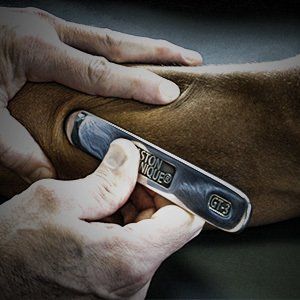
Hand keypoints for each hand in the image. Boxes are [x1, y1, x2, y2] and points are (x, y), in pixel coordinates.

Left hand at [0, 7, 201, 183]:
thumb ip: (15, 146)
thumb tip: (47, 175)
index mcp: (33, 49)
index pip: (99, 72)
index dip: (137, 84)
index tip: (169, 94)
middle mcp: (47, 30)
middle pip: (116, 43)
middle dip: (158, 53)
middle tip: (191, 62)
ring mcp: (47, 24)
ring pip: (108, 37)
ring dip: (144, 48)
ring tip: (174, 57)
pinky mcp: (45, 27)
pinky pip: (93, 38)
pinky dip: (120, 49)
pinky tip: (133, 58)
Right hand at [0, 139, 203, 298]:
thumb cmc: (15, 251)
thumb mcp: (57, 202)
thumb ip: (105, 179)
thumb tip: (130, 155)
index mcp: (125, 259)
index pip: (187, 221)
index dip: (180, 191)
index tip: (163, 173)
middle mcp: (133, 280)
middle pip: (170, 226)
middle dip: (154, 195)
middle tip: (131, 174)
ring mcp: (126, 285)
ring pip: (154, 236)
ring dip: (140, 208)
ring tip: (113, 191)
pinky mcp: (117, 283)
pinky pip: (138, 248)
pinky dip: (130, 225)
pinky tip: (108, 211)